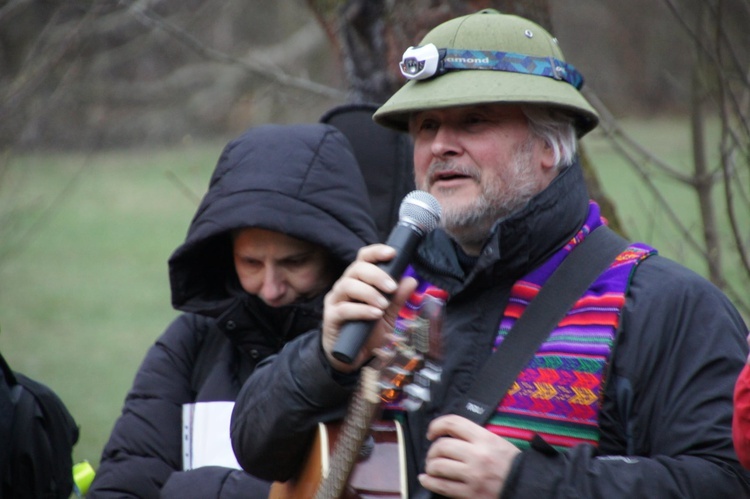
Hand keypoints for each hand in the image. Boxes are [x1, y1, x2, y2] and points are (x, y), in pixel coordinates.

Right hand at [321, 244, 416, 371]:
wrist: (352, 358)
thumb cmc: (368, 332)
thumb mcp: (388, 315)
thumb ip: (398, 299)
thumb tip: (411, 279)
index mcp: (358, 280)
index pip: (364, 258)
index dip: (376, 252)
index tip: (392, 253)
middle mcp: (344, 286)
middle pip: (356, 269)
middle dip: (376, 275)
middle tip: (392, 288)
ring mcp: (335, 301)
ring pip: (348, 286)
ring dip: (369, 293)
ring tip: (383, 305)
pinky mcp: (330, 318)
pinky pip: (344, 309)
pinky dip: (362, 310)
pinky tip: (375, 314)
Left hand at [419, 415, 520, 498]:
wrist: (526, 486)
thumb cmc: (509, 464)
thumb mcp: (496, 442)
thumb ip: (473, 436)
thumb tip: (447, 434)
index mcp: (484, 438)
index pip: (453, 423)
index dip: (436, 425)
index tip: (431, 432)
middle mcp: (477, 455)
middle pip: (442, 446)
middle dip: (432, 450)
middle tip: (432, 455)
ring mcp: (473, 476)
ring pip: (438, 466)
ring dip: (430, 466)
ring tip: (432, 467)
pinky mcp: (470, 494)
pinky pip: (442, 486)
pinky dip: (429, 482)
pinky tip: (426, 479)